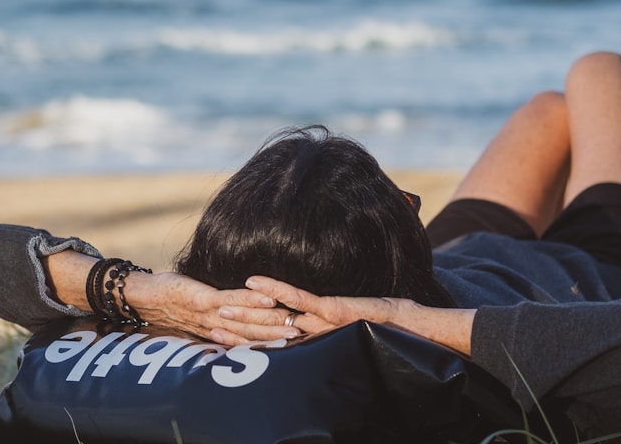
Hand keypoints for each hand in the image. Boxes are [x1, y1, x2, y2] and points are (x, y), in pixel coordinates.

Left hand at [124, 272, 300, 342]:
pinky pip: (231, 298)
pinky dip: (251, 298)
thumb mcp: (197, 317)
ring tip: (294, 326)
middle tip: (305, 342)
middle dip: (278, 340)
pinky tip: (269, 296)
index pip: (247, 343)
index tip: (296, 348)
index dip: (270, 346)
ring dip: (271, 324)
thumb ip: (218, 319)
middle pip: (252, 337)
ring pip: (246, 321)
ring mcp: (210, 314)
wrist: (143, 297)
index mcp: (216, 334)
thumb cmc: (172, 303)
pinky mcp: (203, 298)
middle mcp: (216, 328)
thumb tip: (238, 318)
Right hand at [212, 276, 402, 344]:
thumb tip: (308, 315)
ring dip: (246, 311)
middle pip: (268, 331)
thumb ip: (326, 318)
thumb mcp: (348, 320)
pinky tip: (253, 281)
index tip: (222, 333)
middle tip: (210, 323)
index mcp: (314, 338)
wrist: (409, 327)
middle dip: (237, 328)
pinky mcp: (332, 310)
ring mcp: (321, 322)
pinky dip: (274, 288)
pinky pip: (297, 297)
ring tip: (219, 306)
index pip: (274, 338)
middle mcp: (312, 333)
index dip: (248, 337)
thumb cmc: (383, 323)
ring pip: (276, 316)